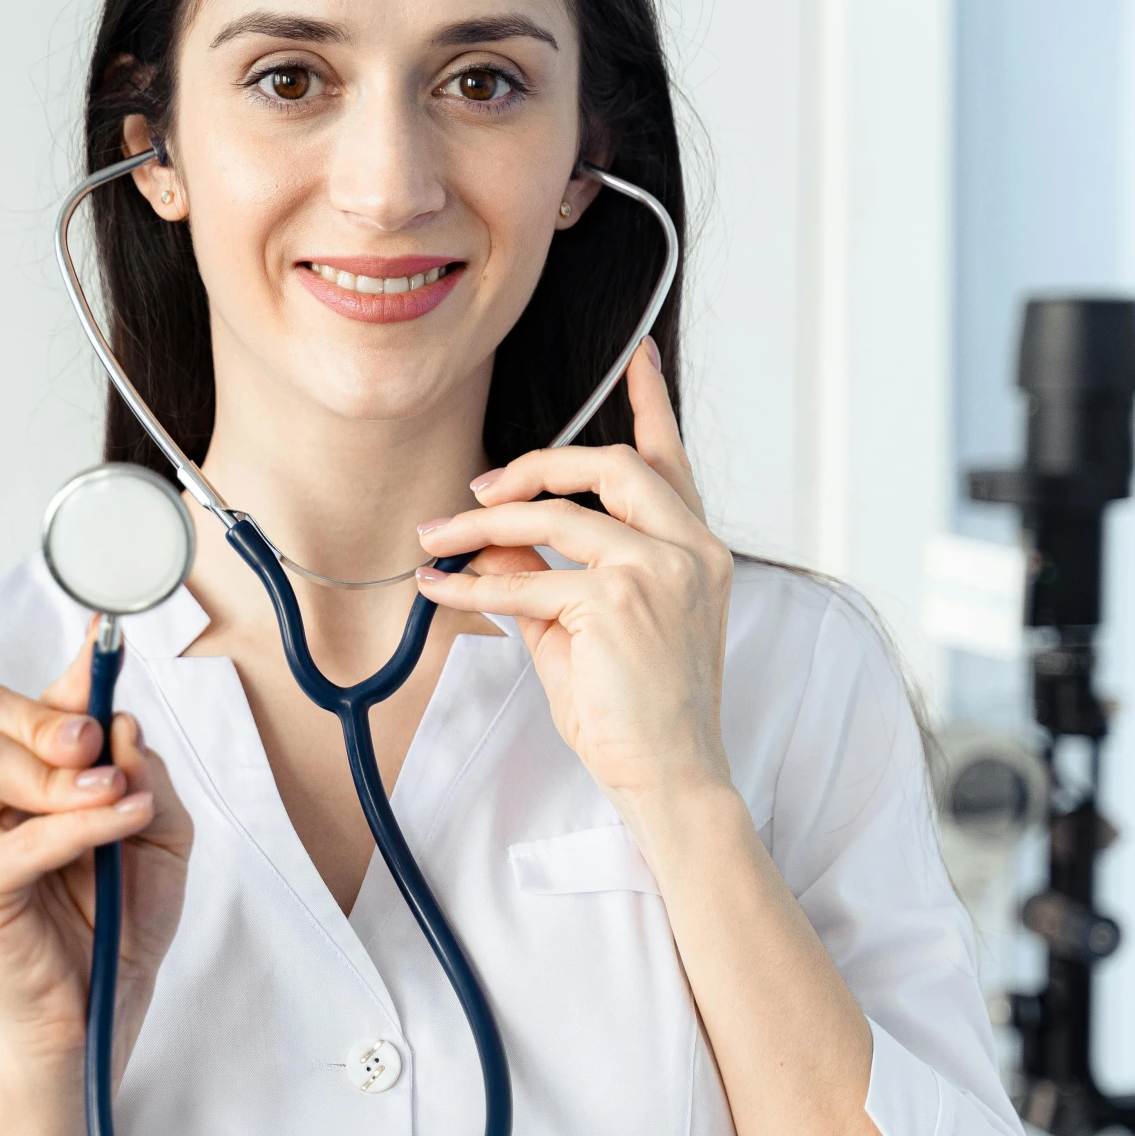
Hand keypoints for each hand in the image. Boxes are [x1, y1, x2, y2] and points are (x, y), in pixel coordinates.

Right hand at [0, 627, 192, 1061]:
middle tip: (98, 746)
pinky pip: (12, 843)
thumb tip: (122, 723)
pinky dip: (73, 825)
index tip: (103, 639)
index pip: (30, 702)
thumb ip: (144, 773)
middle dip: (50, 719)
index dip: (69, 669)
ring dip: (59, 771)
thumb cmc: (122, 919)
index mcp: (25, 773)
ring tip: (116, 794)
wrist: (106, 1005)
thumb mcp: (161, 831)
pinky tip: (119, 820)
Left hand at [412, 341, 733, 834]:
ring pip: (556, 515)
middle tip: (481, 485)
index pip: (673, 462)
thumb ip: (552, 572)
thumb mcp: (589, 628)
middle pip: (609, 465)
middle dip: (536, 463)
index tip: (642, 358)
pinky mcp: (616, 604)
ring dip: (482, 522)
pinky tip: (440, 588)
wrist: (672, 777)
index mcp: (697, 551)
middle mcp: (689, 551)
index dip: (654, 405)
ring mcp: (658, 572)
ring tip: (437, 538)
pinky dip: (472, 585)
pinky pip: (524, 580)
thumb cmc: (639, 715)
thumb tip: (494, 534)